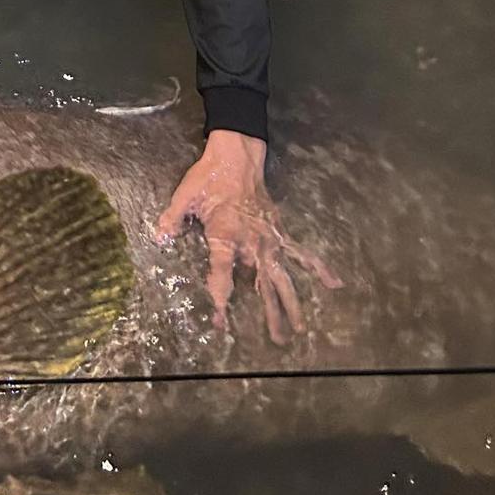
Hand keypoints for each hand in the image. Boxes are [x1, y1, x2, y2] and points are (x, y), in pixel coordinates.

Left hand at [155, 130, 342, 343]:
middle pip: (262, 283)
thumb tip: (160, 238)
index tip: (220, 323)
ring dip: (291, 301)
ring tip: (300, 327)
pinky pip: (300, 252)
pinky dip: (318, 267)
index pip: (222, 274)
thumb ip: (172, 219)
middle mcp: (251, 241)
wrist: (237, 154)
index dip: (220, 299)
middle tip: (276, 339)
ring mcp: (268, 238)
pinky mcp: (279, 231)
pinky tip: (334, 284)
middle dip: (269, 312)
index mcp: (226, 235)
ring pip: (283, 275)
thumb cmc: (208, 177)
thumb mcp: (185, 196)